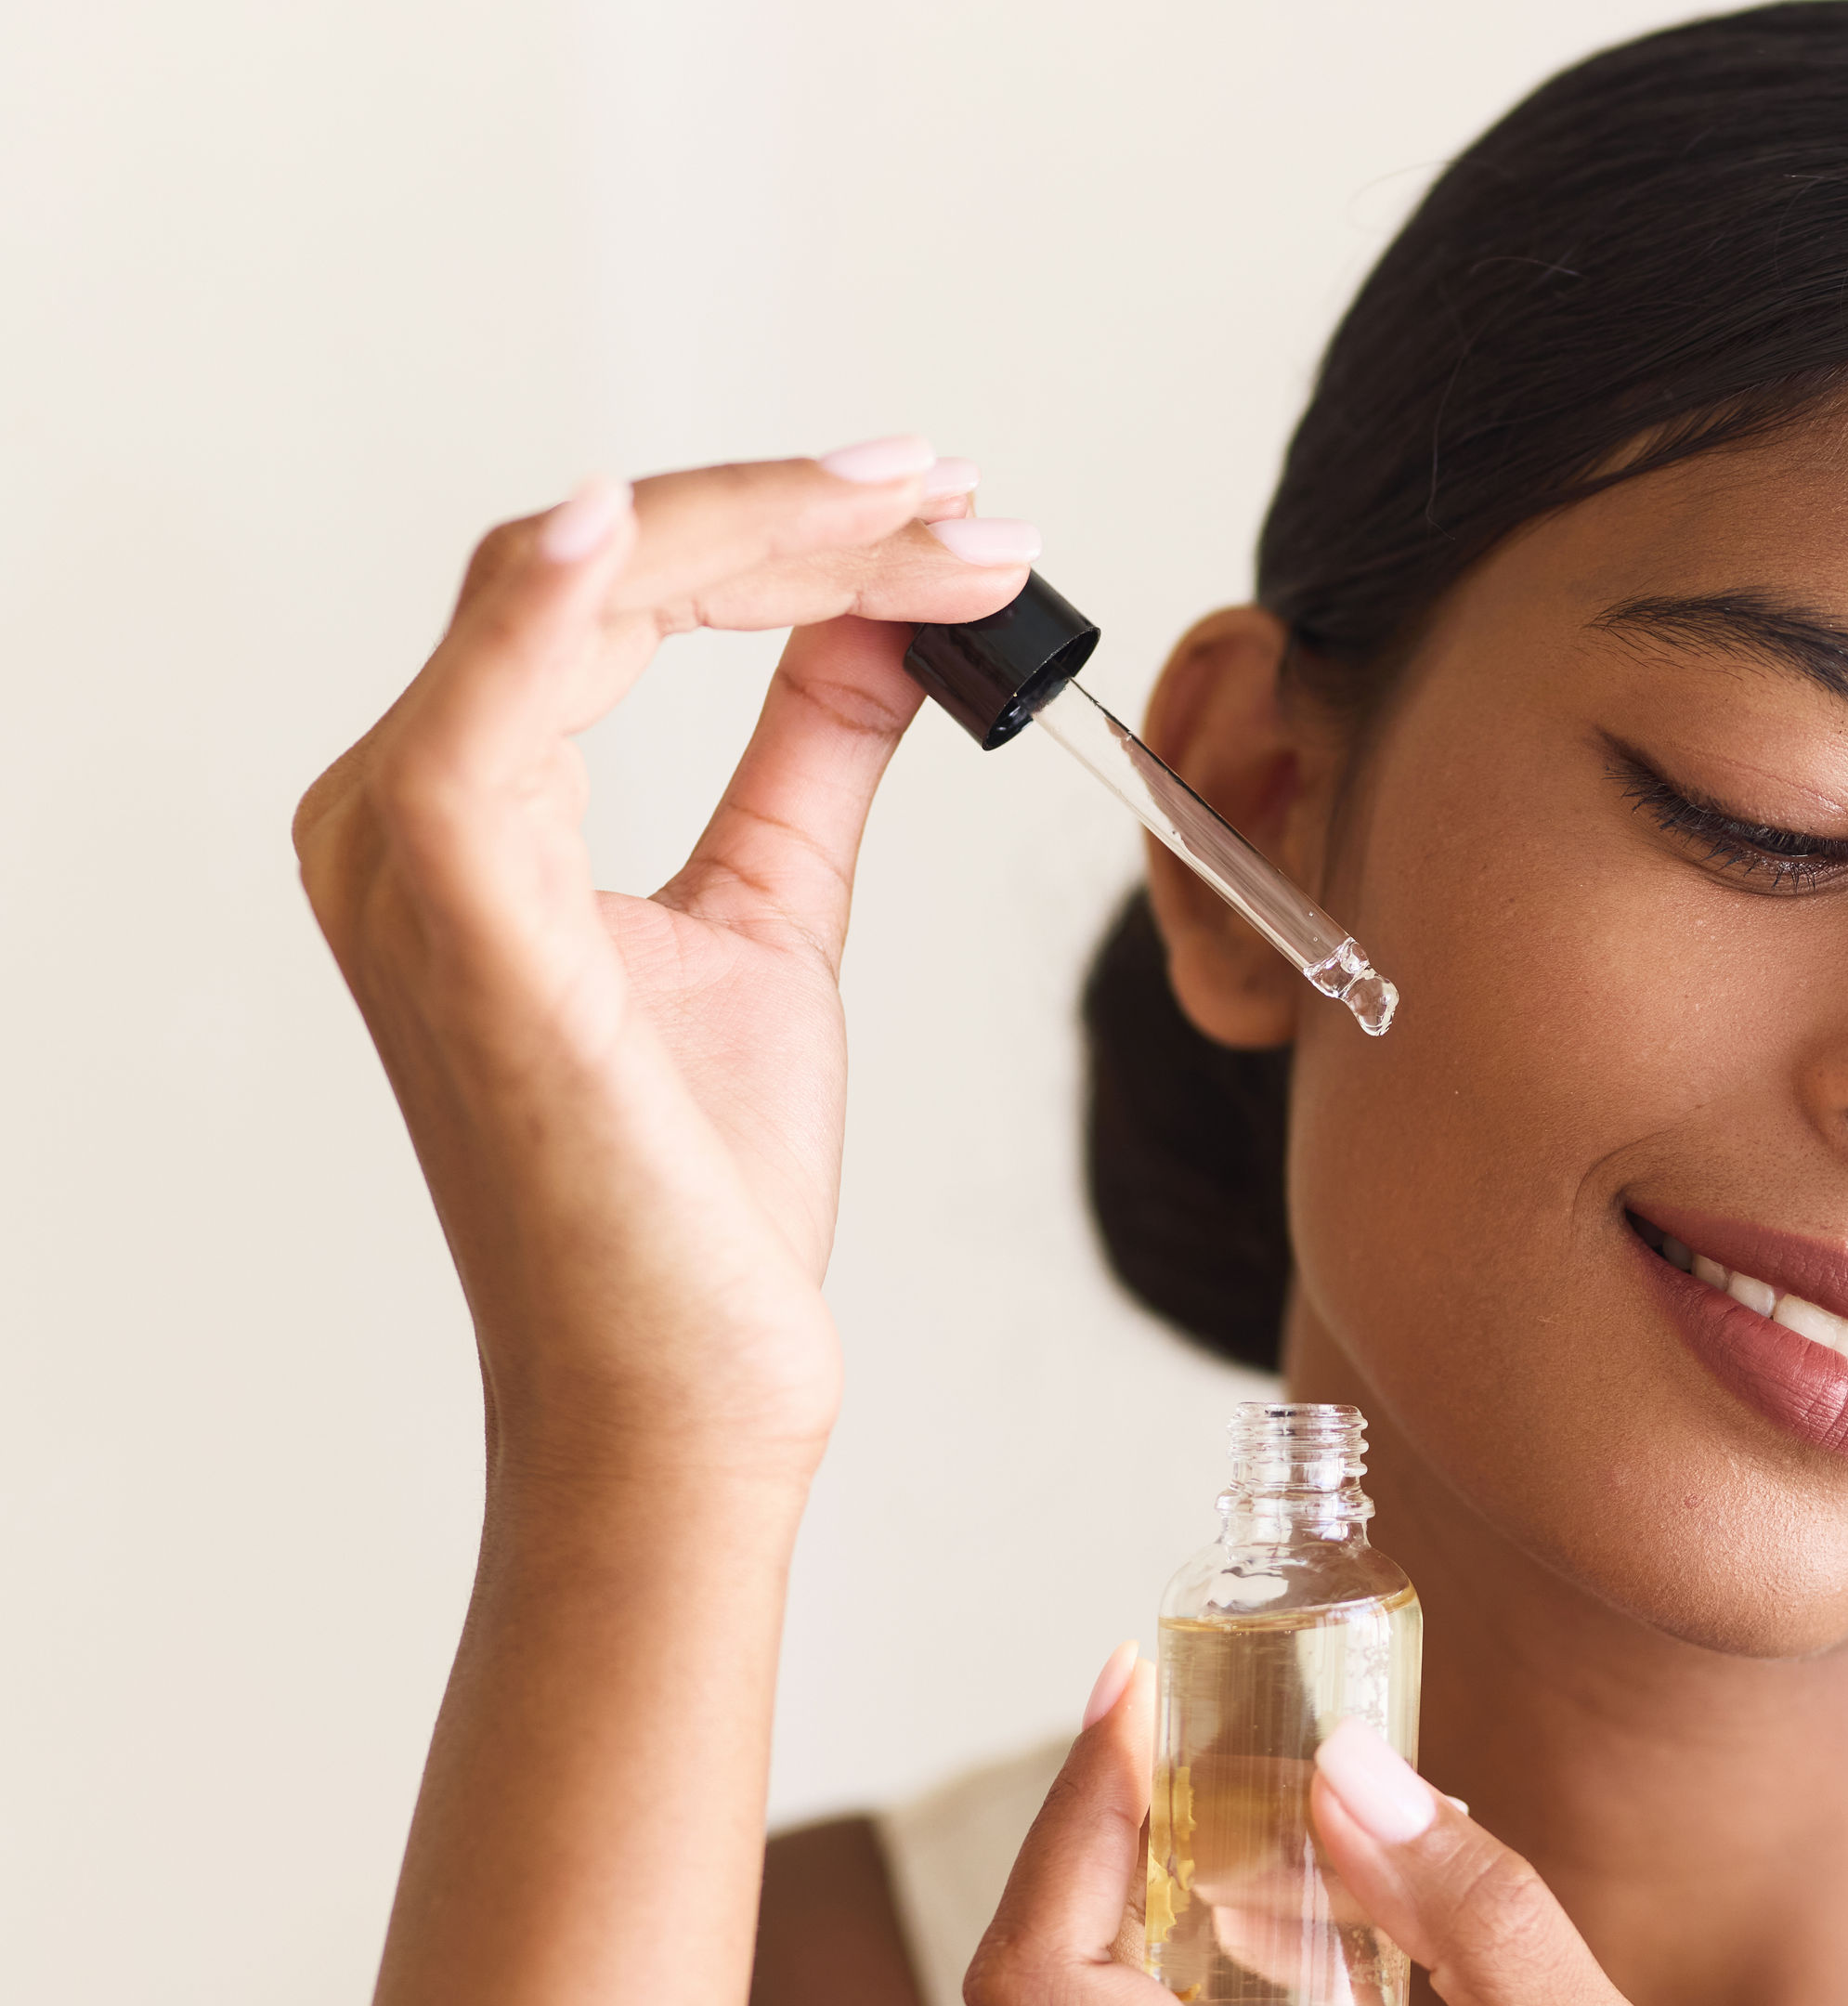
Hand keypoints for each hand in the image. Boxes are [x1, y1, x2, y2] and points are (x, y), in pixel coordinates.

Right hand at [295, 441, 1028, 1475]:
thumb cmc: (699, 1181)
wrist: (685, 1378)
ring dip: (770, 528)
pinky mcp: (452, 902)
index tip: (958, 521)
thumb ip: (809, 748)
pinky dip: (582, 585)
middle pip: (603, 567)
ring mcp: (405, 850)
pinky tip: (661, 522)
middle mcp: (395, 813)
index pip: (618, 595)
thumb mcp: (775, 908)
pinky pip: (502, 688)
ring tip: (938, 513)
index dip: (790, 535)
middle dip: (807, 517)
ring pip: (577, 584)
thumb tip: (884, 619)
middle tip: (973, 502)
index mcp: (461, 808)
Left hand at [973, 1654, 1627, 2005]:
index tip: (1125, 1688)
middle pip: (1039, 1991)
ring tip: (1232, 1819)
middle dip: (1096, 1847)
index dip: (1066, 1814)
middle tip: (1175, 1734)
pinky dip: (1177, 1986)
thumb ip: (1474, 1914)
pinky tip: (1282, 1936)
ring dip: (1130, 1919)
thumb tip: (1352, 1769)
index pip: (1037, 1971)